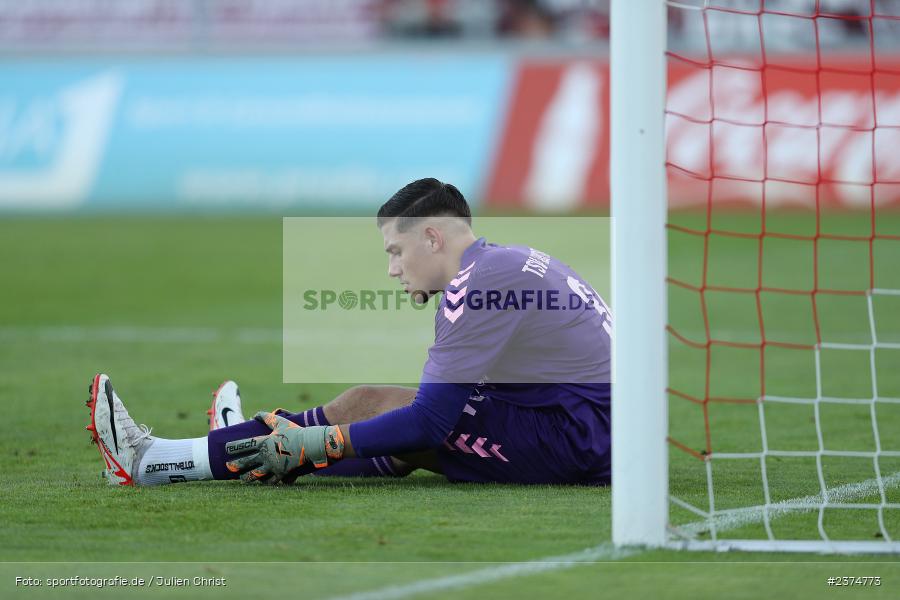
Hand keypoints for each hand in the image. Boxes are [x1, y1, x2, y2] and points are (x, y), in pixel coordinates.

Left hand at [225, 411, 343, 483]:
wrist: (310, 445)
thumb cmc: (295, 432)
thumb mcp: (280, 422)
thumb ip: (266, 418)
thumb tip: (253, 415)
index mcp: (264, 443)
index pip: (245, 445)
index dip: (234, 447)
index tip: (226, 448)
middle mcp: (266, 456)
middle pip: (246, 462)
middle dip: (235, 465)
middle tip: (228, 467)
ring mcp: (273, 466)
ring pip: (255, 475)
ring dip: (247, 477)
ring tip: (241, 479)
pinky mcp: (281, 473)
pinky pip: (270, 480)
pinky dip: (265, 481)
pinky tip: (261, 482)